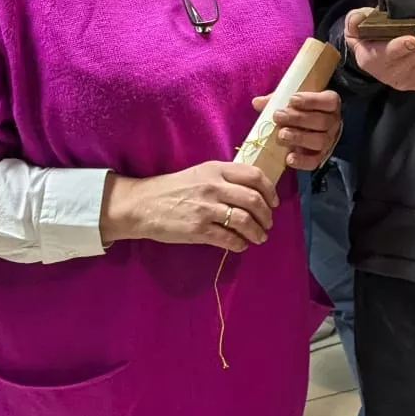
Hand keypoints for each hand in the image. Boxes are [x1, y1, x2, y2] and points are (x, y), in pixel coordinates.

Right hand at [100, 161, 276, 250]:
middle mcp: (214, 186)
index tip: (273, 202)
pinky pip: (229, 238)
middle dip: (266, 215)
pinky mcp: (198, 229)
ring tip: (259, 237)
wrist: (141, 205)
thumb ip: (224, 179)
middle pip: (254, 200)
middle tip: (268, 224)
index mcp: (216, 169)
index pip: (255, 176)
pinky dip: (240, 244)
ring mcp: (206, 208)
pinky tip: (241, 245)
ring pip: (245, 220)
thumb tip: (252, 193)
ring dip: (257, 232)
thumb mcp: (200, 174)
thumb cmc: (172, 190)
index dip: (270, 190)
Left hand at [254, 89, 340, 170]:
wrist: (308, 128)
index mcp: (330, 105)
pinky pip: (315, 161)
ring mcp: (328, 141)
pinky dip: (302, 161)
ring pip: (319, 141)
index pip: (328, 101)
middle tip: (278, 116)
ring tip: (282, 135)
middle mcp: (333, 123)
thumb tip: (257, 102)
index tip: (292, 99)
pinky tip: (289, 158)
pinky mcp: (320, 156)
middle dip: (298, 119)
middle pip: (321, 121)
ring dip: (299, 138)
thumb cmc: (300, 109)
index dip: (311, 100)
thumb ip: (277, 99)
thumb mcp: (291, 100)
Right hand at [346, 7, 414, 90]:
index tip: (413, 40)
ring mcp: (406, 81)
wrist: (373, 57)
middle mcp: (389, 75)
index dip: (403, 46)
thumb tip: (360, 17)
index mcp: (371, 59)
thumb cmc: (367, 39)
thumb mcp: (354, 26)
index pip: (390, 53)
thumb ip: (355, 19)